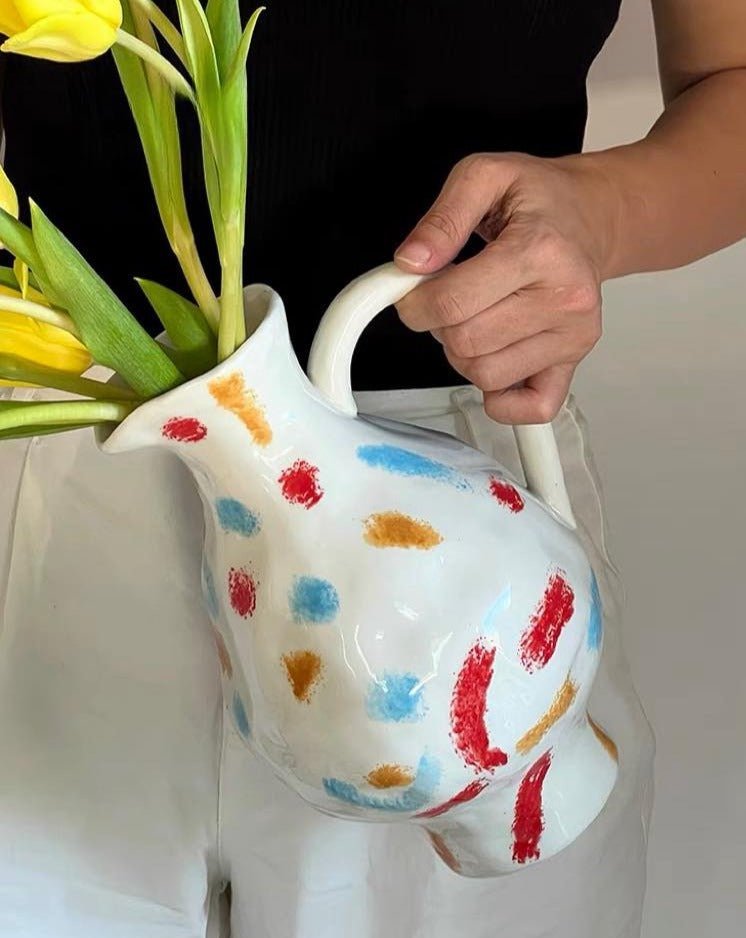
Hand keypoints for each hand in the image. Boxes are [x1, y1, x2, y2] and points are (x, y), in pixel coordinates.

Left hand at [394, 153, 618, 423]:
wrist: (590, 217)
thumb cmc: (540, 200)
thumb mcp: (485, 176)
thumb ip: (442, 217)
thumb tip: (411, 262)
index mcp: (540, 251)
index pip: (452, 303)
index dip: (415, 302)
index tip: (413, 291)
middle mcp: (564, 298)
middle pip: (465, 343)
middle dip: (440, 324)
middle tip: (452, 297)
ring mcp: (573, 336)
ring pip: (485, 375)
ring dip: (463, 353)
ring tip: (476, 316)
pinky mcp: (573, 361)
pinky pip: (531, 408)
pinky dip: (501, 397)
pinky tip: (495, 358)